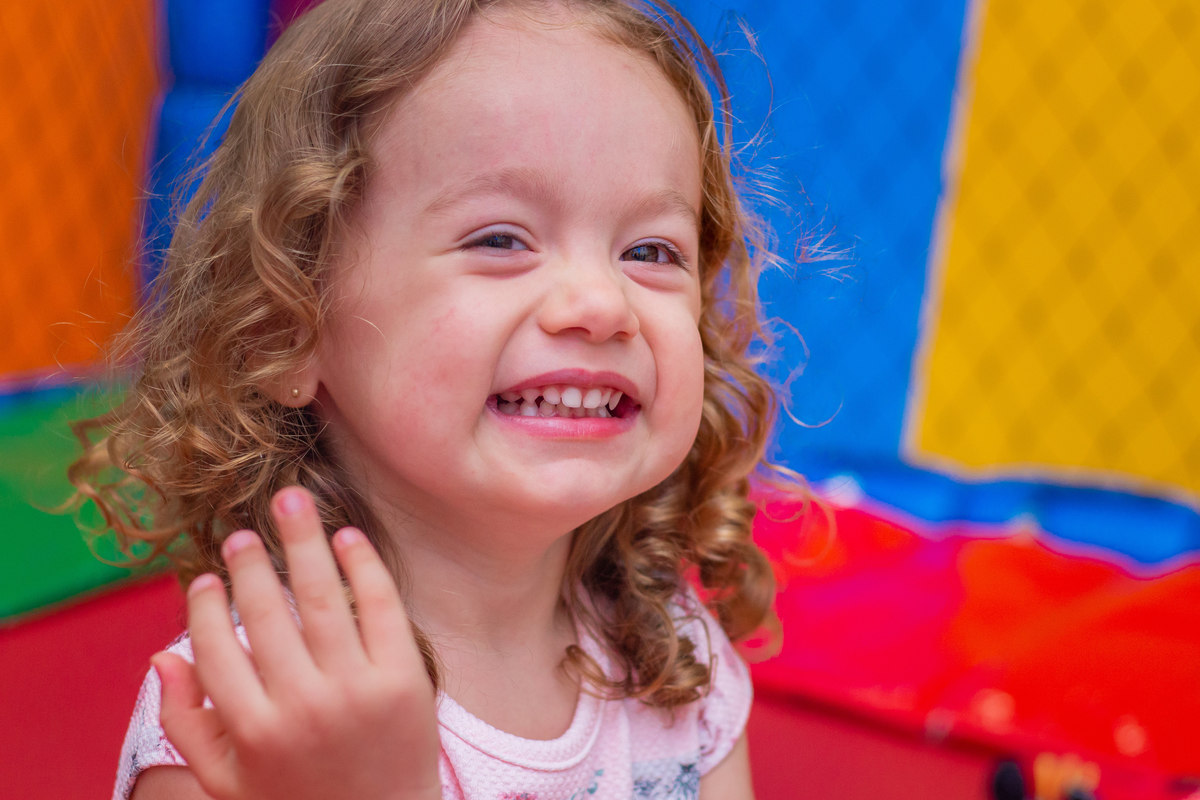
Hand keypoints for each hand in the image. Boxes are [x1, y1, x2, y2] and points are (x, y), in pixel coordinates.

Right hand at [153, 487, 440, 799]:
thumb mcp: (229, 782)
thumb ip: (187, 724)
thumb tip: (161, 656)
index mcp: (254, 732)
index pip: (217, 651)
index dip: (205, 608)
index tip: (203, 579)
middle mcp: (303, 707)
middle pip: (268, 614)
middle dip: (250, 564)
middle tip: (240, 532)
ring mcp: (358, 691)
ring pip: (322, 599)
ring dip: (303, 541)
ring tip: (291, 501)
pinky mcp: (405, 680)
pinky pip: (381, 608)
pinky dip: (362, 566)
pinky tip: (348, 537)